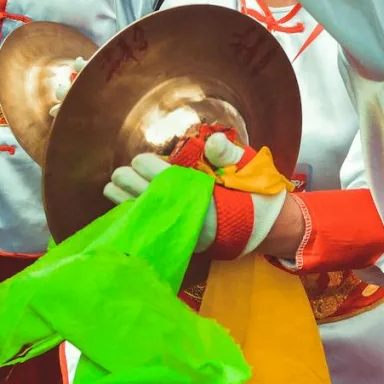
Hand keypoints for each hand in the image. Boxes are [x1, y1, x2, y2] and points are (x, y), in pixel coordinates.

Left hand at [102, 134, 287, 256]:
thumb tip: (212, 141)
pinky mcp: (187, 242)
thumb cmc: (259, 192)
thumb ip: (229, 154)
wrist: (271, 226)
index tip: (141, 159)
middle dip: (132, 185)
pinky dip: (138, 216)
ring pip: (150, 217)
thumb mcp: (250, 166)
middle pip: (153, 200)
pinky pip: (156, 228)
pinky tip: (124, 207)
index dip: (151, 168)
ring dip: (128, 202)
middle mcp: (193, 220)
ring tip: (112, 188)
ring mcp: (189, 234)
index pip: (168, 181)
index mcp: (206, 199)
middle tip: (118, 173)